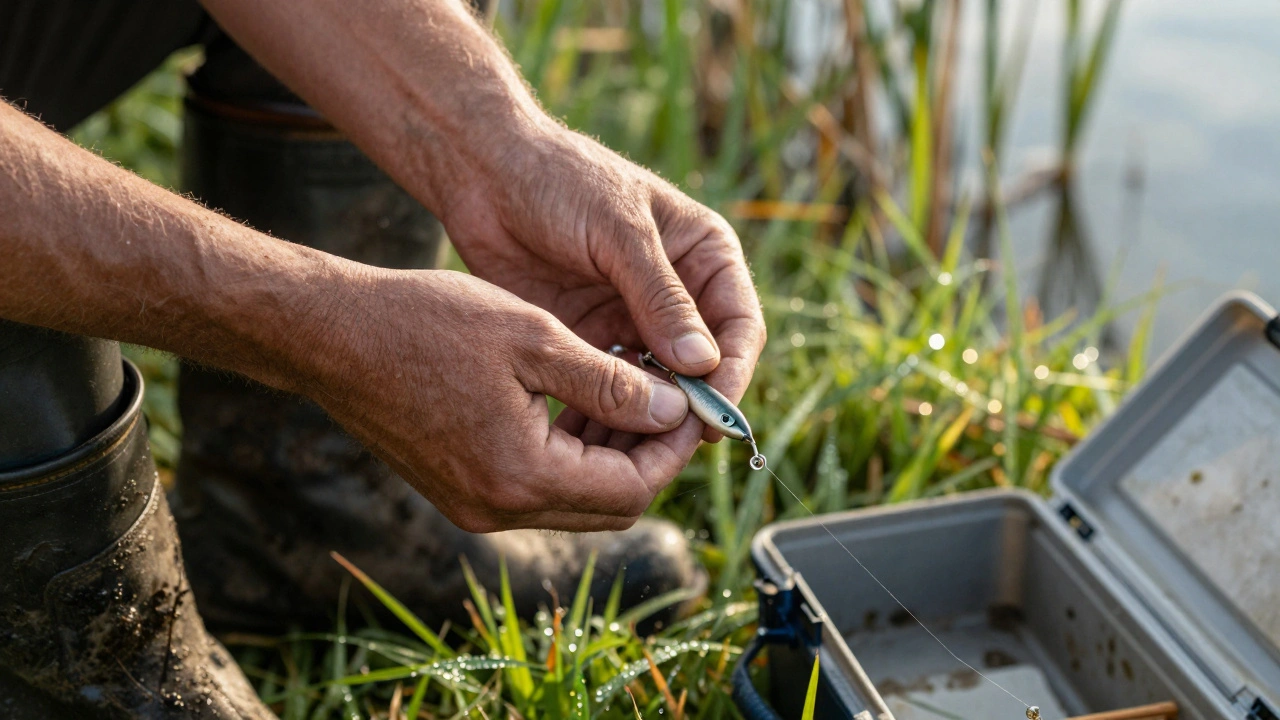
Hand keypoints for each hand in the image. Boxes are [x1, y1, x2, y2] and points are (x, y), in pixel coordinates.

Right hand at [295, 269, 705, 532]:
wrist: (330, 335)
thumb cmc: (426, 323)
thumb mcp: (534, 339)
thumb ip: (611, 383)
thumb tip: (675, 411)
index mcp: (521, 475)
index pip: (631, 489)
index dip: (672, 449)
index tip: (692, 404)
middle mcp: (498, 509)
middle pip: (608, 506)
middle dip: (647, 457)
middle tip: (668, 402)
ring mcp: (473, 506)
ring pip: (574, 500)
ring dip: (609, 457)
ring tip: (631, 394)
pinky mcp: (457, 491)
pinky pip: (535, 488)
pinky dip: (568, 455)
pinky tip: (579, 405)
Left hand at [439, 126, 766, 447]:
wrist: (485, 176)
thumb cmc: (560, 181)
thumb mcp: (618, 230)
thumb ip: (660, 296)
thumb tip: (702, 363)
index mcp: (704, 254)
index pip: (740, 324)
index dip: (733, 372)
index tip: (713, 413)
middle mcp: (679, 292)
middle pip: (707, 363)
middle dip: (697, 403)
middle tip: (677, 443)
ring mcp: (636, 318)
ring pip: (664, 382)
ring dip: (656, 412)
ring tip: (640, 444)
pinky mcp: (595, 338)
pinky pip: (618, 384)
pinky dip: (617, 409)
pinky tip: (603, 430)